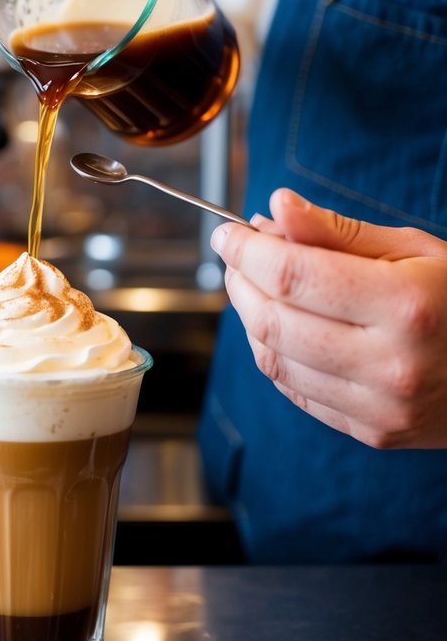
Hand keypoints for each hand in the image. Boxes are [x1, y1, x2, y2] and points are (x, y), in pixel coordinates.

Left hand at [210, 189, 446, 448]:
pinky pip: (294, 390)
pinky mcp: (372, 433)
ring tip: (254, 284)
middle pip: (273, 319)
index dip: (246, 250)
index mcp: (405, 305)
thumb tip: (276, 208)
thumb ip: (338, 232)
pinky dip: (272, 352)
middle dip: (239, 281)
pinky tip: (279, 323)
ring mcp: (380, 407)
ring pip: (274, 359)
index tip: (227, 233)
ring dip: (249, 317)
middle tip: (235, 255)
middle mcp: (390, 363)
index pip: (291, 274)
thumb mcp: (412, 249)